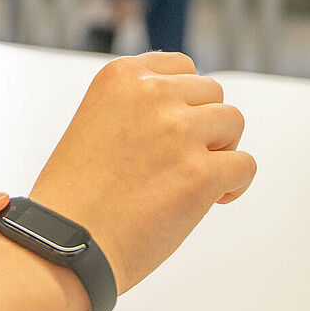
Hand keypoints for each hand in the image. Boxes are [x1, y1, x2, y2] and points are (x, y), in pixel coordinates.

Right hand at [29, 52, 254, 293]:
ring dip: (221, 151)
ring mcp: (178, 132)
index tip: (173, 129)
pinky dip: (234, 185)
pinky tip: (211, 200)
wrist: (64, 243)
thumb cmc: (76, 194)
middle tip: (181, 161)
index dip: (185, 101)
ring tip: (193, 178)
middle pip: (213, 93)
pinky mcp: (200, 173)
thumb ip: (139, 106)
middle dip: (204, 126)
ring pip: (233, 123)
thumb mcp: (97, 120)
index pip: (182, 67)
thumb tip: (191, 113)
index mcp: (122, 76)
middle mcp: (152, 94)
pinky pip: (245, 165)